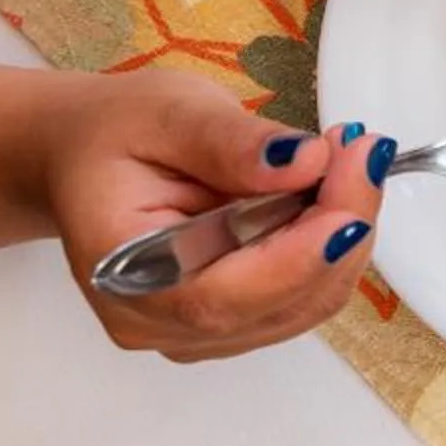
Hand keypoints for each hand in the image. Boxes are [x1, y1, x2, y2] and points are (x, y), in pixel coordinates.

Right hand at [43, 73, 387, 361]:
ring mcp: (191, 333)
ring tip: (346, 160)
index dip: (303, 250)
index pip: (223, 294)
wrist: (81, 156)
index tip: (357, 173)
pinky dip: (327, 247)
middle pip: (275, 305)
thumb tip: (307, 162)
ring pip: (300, 306)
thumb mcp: (166, 111)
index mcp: (123, 272)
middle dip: (339, 228)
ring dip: (341, 237)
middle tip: (364, 149)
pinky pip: (297, 298)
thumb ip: (231, 142)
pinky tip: (327, 191)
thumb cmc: (113, 131)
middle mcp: (155, 323)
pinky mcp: (225, 323)